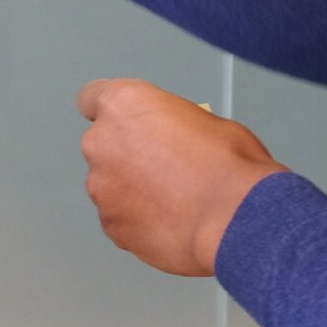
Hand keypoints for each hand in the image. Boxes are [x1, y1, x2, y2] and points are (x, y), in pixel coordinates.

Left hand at [77, 79, 284, 276]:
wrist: (234, 219)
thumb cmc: (227, 166)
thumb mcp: (206, 120)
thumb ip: (169, 124)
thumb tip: (172, 139)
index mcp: (122, 104)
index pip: (92, 99)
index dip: (112, 114)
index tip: (124, 123)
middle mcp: (102, 143)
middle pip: (104, 146)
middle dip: (127, 156)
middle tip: (164, 167)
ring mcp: (102, 188)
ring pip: (111, 186)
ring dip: (132, 191)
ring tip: (173, 200)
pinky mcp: (111, 227)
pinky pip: (120, 219)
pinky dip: (138, 220)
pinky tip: (171, 221)